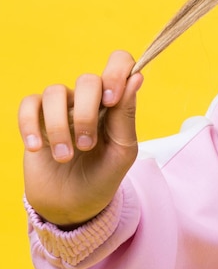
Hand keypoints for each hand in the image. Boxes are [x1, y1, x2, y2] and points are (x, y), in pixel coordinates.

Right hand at [18, 51, 141, 226]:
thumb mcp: (122, 150)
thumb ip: (126, 115)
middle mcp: (89, 99)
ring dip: (60, 127)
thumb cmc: (104, 174)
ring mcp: (62, 108)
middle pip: (87, 80)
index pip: (119, 62)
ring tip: (65, 156)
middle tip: (88, 145)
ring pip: (56, 92)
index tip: (112, 100)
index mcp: (115, 101)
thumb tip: (137, 77)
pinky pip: (29, 104)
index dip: (116, 71)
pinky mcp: (36, 120)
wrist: (74, 206)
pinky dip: (29, 123)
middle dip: (87, 114)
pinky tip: (37, 148)